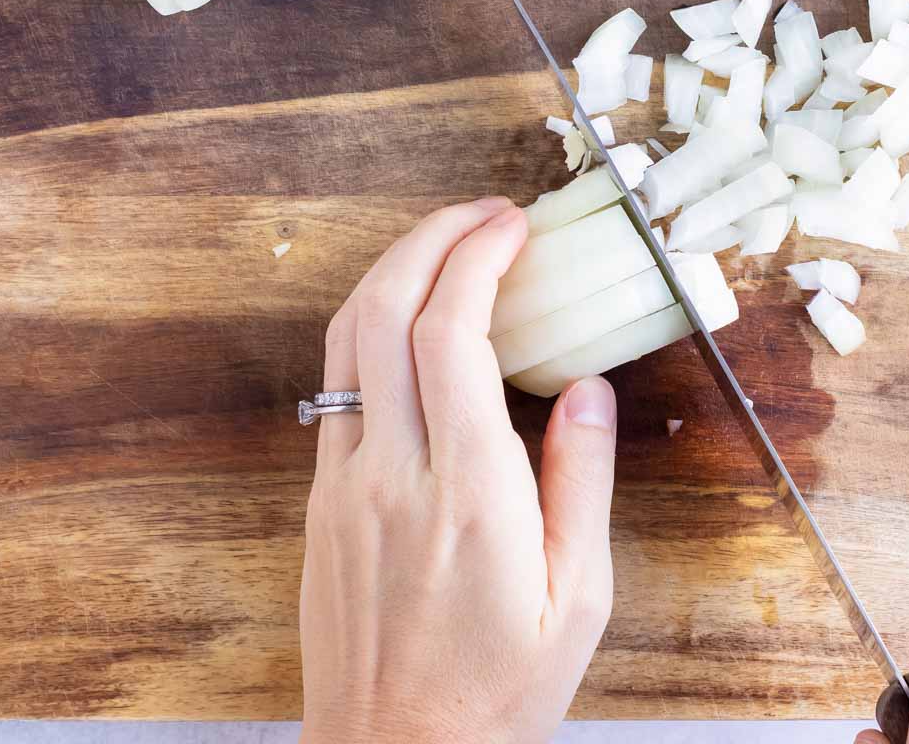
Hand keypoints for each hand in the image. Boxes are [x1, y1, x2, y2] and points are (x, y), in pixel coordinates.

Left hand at [300, 196, 617, 743]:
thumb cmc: (496, 694)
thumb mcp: (579, 599)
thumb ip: (582, 481)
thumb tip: (588, 387)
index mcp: (469, 495)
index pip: (453, 334)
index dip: (479, 257)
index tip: (515, 225)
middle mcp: (393, 476)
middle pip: (384, 311)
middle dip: (431, 237)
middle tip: (483, 213)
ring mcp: (344, 485)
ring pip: (345, 340)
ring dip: (392, 271)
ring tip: (446, 245)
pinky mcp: (321, 503)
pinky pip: (337, 385)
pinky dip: (371, 326)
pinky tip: (413, 323)